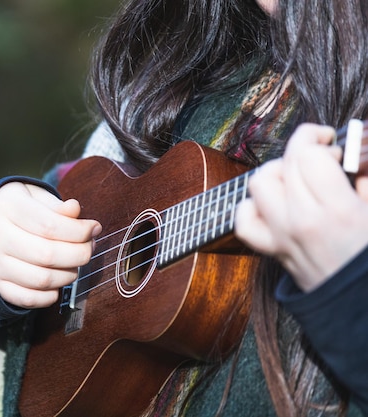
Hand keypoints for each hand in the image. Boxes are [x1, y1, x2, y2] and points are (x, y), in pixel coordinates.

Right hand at [0, 182, 101, 307]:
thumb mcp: (35, 196)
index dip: (80, 230)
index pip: (50, 226)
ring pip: (42, 279)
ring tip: (75, 263)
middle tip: (89, 247)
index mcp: (8, 208)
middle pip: (48, 255)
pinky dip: (50, 295)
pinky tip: (58, 280)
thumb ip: (56, 205)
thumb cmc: (19, 207)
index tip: (94, 227)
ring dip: (69, 274)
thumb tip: (75, 210)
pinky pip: (29, 298)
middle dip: (80, 254)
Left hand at [235, 123, 367, 291]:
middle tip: (323, 159)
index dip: (318, 139)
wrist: (360, 306)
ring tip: (299, 178)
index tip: (333, 144)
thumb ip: (366, 177)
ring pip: (258, 183)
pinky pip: (244, 220)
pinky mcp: (271, 250)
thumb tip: (351, 152)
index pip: (307, 154)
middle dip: (303, 150)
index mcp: (337, 210)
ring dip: (277, 172)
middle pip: (283, 164)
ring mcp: (281, 236)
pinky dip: (252, 206)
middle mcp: (302, 221)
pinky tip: (274, 204)